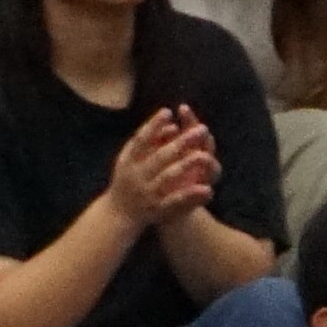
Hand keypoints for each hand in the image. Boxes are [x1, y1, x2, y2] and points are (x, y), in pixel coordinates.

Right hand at [106, 105, 218, 226]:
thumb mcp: (129, 159)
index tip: (168, 111)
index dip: (153, 125)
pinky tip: (208, 189)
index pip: (141, 139)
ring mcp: (148, 193)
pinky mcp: (158, 210)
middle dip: (182, 142)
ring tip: (205, 156)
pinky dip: (191, 196)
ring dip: (187, 166)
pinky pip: (177, 202)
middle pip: (160, 156)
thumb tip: (173, 125)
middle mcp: (137, 176)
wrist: (118, 215)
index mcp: (128, 161)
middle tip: (202, 128)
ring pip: (169, 177)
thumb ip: (148, 142)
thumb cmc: (127, 180)